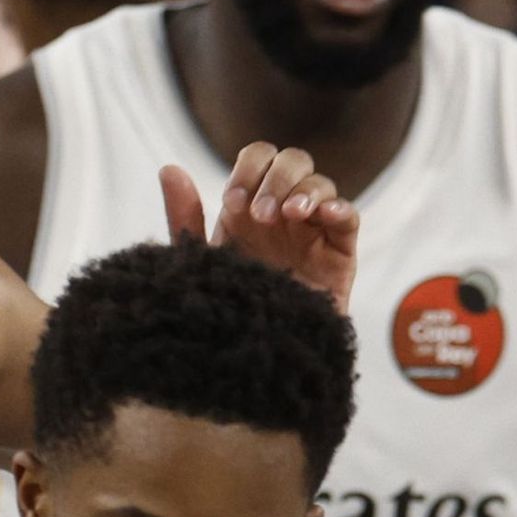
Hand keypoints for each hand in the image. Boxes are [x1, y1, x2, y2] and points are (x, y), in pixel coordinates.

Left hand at [159, 148, 359, 311]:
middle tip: (260, 215)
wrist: (257, 357)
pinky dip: (340, 208)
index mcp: (251, 208)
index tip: (233, 204)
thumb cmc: (229, 309)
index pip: (259, 159)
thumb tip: (168, 168)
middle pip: (293, 162)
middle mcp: (284, 213)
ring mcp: (314, 231)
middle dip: (276, 179)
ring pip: (321, 184)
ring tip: (288, 215)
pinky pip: (349, 218)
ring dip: (304, 191)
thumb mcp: (202, 263)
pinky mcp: (340, 254)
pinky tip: (323, 214)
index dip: (249, 170)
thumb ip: (185, 218)